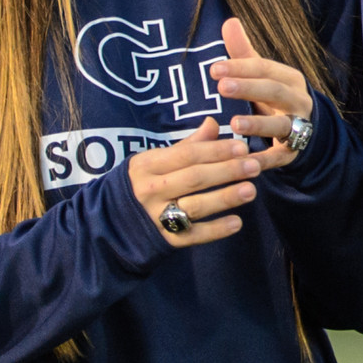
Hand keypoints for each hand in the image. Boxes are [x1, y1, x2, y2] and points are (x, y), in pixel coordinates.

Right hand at [127, 118, 260, 247]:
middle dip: (227, 171)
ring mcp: (156, 216)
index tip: (243, 147)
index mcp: (147, 165)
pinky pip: (192, 235)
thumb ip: (186, 145)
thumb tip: (213, 123)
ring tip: (251, 190)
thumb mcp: (154, 160)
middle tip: (255, 166)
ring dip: (225, 198)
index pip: (187, 155)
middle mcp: (150, 191)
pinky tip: (237, 223)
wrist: (108, 222)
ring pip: (195, 206)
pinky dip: (215, 230)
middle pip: (194, 178)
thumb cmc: (140, 183)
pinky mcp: (164, 239)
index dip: (216, 150)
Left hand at [212, 17, 313, 169]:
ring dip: (259, 124)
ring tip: (235, 124)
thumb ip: (244, 51)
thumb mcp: (263, 75)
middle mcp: (297, 100)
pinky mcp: (294, 151)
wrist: (308, 128)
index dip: (241, 68)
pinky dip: (266, 159)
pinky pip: (280, 155)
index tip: (214, 69)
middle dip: (250, 88)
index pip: (265, 69)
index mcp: (288, 78)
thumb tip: (229, 21)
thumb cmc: (275, 97)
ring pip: (281, 124)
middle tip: (221, 87)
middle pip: (275, 91)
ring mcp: (298, 127)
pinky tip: (247, 159)